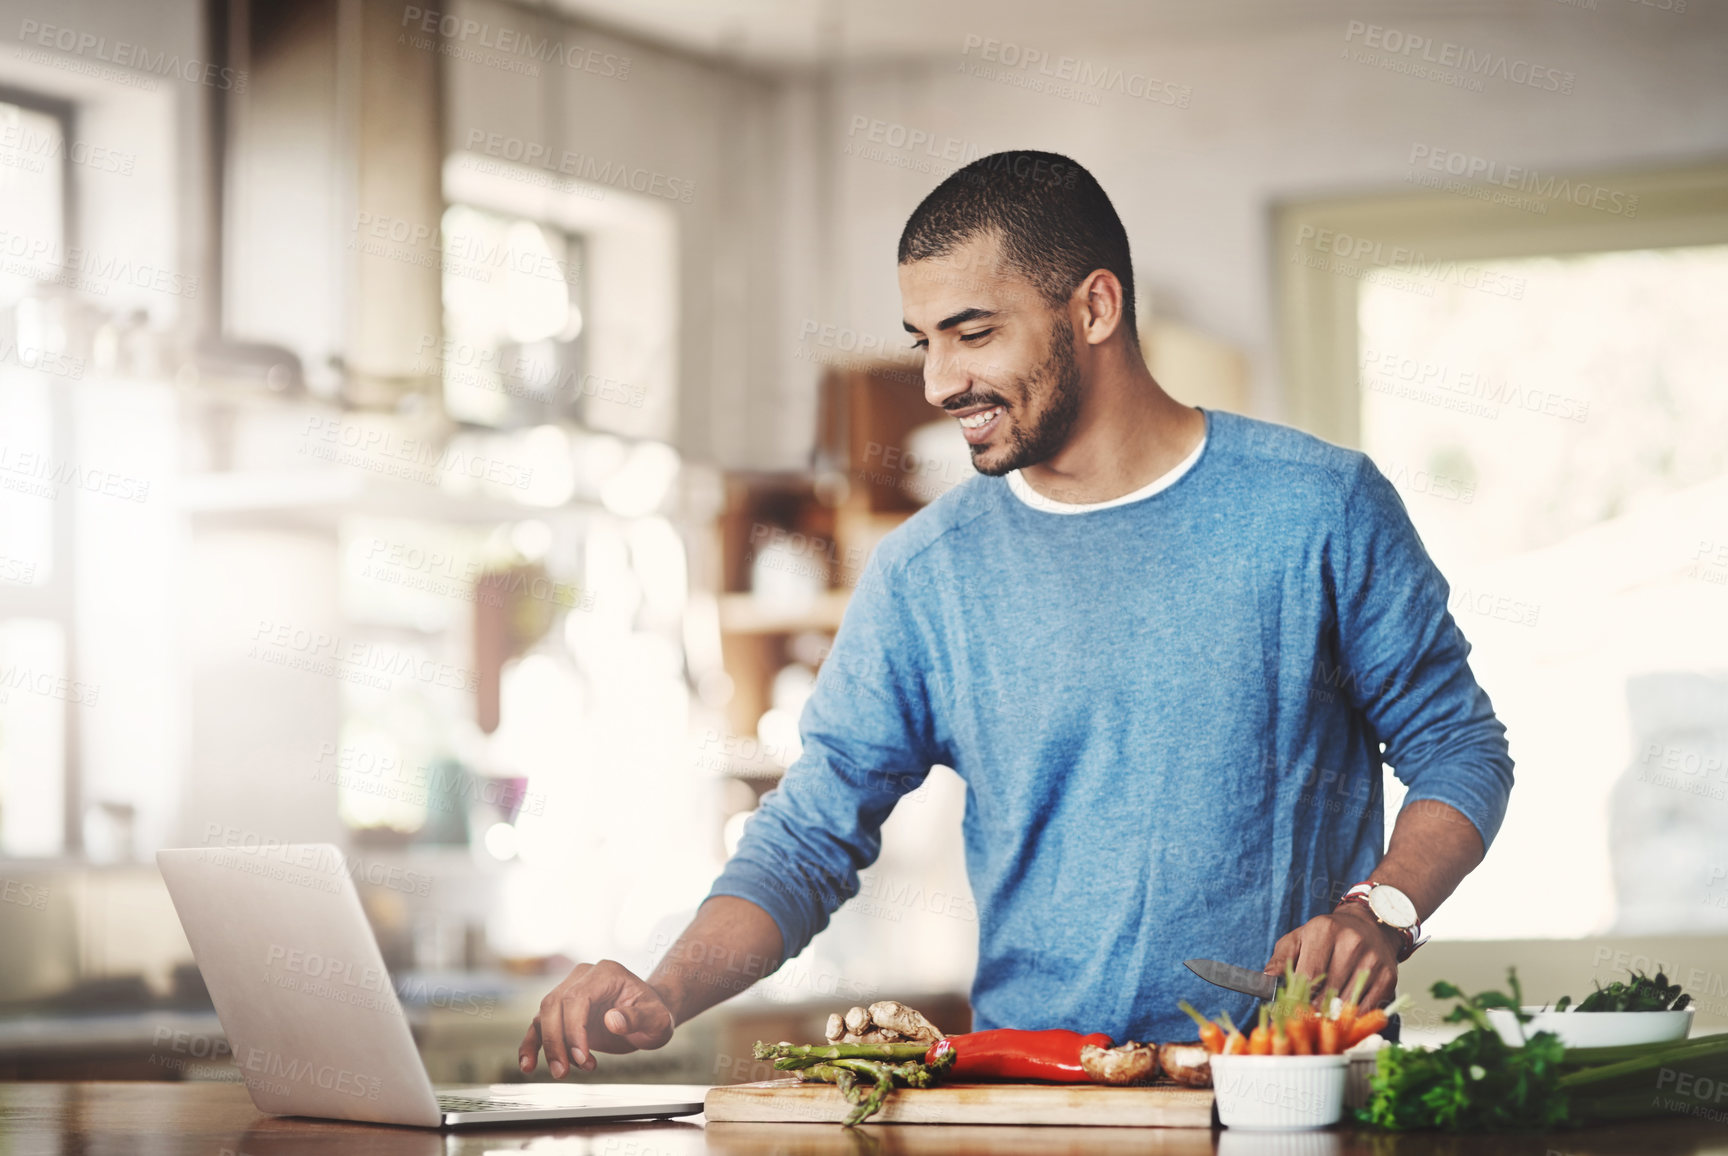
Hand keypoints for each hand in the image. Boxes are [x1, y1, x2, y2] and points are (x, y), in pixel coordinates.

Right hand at [519, 959, 675, 1077]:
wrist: (648, 1017)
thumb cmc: (654, 1015)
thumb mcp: (657, 1019)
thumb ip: (637, 1018)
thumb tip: (613, 1021)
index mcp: (606, 973)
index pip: (578, 997)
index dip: (574, 1028)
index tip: (581, 1057)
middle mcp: (583, 977)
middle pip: (554, 1004)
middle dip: (556, 1041)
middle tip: (564, 1072)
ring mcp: (569, 991)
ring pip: (544, 1015)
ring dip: (546, 1047)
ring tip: (559, 1073)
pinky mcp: (562, 1011)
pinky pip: (540, 1025)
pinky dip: (532, 1044)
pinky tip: (527, 1065)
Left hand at [1264, 904, 1401, 1010]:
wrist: (1370, 925)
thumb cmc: (1330, 935)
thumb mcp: (1300, 937)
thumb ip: (1282, 957)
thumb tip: (1267, 978)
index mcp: (1324, 930)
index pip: (1308, 975)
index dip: (1298, 997)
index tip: (1291, 1010)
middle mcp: (1352, 942)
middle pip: (1328, 991)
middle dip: (1314, 1009)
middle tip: (1305, 1020)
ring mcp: (1373, 960)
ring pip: (1348, 1002)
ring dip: (1333, 1016)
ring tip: (1322, 1018)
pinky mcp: (1388, 976)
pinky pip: (1368, 1007)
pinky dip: (1354, 1016)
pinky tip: (1343, 1015)